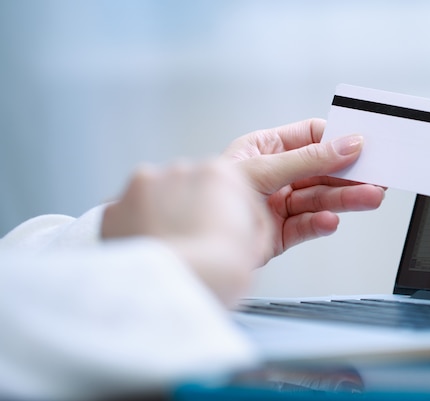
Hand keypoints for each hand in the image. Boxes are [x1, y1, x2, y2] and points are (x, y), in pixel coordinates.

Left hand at [101, 159, 272, 306]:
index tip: (224, 233)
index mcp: (219, 173)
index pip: (227, 186)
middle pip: (188, 188)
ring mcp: (143, 186)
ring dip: (161, 219)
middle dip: (190, 211)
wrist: (174, 290)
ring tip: (169, 252)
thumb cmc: (217, 273)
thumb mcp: (255, 244)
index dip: (228, 213)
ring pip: (155, 199)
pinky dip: (134, 232)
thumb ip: (247, 224)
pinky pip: (127, 217)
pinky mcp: (113, 208)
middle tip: (195, 244)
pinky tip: (148, 253)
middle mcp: (180, 170)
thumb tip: (239, 224)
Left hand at [221, 118, 384, 263]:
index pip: (310, 138)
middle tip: (376, 177)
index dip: (336, 140)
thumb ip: (308, 159)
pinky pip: (307, 225)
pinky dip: (320, 223)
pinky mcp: (280, 232)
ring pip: (318, 198)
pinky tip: (330, 221)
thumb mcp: (263, 168)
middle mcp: (273, 175)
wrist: (196, 249)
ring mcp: (277, 204)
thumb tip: (345, 145)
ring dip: (344, 199)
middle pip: (320, 171)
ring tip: (369, 198)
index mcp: (264, 149)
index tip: (361, 144)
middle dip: (348, 175)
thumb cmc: (211, 197)